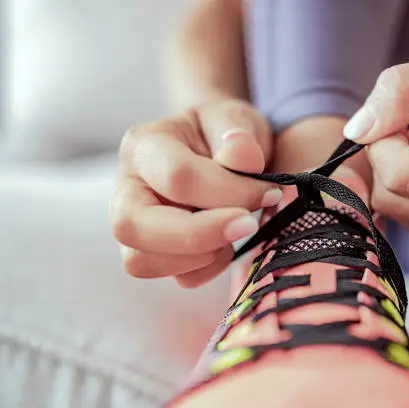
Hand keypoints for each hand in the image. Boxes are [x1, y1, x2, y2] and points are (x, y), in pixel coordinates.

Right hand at [110, 98, 281, 286]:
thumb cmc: (225, 134)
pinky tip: (227, 243)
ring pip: (142, 262)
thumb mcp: (236, 120)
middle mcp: (126, 188)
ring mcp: (135, 226)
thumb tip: (242, 157)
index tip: (268, 192)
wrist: (221, 151)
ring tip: (235, 231)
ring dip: (200, 255)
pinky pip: (176, 278)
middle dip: (199, 234)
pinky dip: (209, 268)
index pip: (177, 177)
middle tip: (247, 225)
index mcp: (144, 146)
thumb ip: (240, 135)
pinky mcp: (155, 254)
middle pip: (133, 226)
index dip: (228, 191)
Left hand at [343, 58, 408, 246]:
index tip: (402, 118)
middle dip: (387, 158)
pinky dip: (406, 191)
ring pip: (391, 210)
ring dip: (396, 174)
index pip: (399, 173)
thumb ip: (405, 91)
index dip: (383, 139)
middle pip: (390, 198)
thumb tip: (357, 131)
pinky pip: (403, 219)